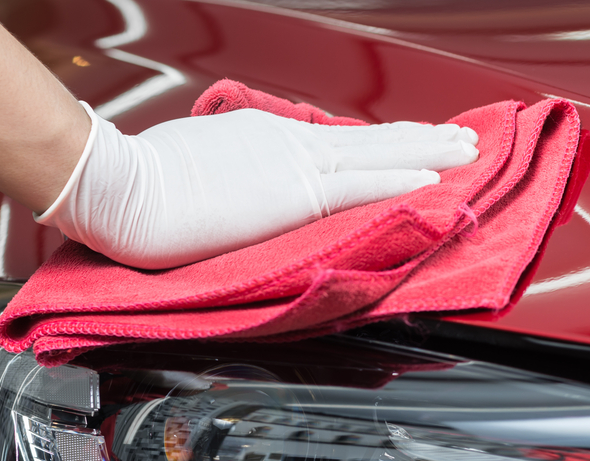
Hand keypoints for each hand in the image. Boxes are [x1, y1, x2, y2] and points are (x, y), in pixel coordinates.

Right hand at [37, 102, 479, 268]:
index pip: (337, 144)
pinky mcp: (298, 194)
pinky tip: (438, 179)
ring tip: (468, 152)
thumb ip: (229, 175)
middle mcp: (290, 145)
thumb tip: (234, 187)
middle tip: (462, 137)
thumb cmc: (141, 182)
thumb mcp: (196, 165)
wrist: (121, 187)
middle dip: (422, 139)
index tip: (406, 145)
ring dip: (430, 153)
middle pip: (371, 140)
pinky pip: (367, 184)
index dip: (378, 145)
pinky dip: (406, 179)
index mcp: (266, 139)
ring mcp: (297, 166)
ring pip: (382, 154)